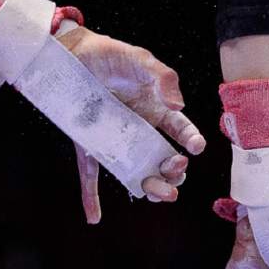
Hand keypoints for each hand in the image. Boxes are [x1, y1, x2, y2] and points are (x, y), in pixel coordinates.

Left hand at [55, 25, 205, 222]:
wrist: (73, 53)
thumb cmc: (112, 55)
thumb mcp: (141, 60)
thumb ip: (164, 78)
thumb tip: (178, 107)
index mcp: (157, 110)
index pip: (182, 132)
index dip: (192, 142)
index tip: (194, 147)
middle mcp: (140, 130)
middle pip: (165, 161)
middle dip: (175, 172)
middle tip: (171, 167)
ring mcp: (115, 140)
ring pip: (137, 173)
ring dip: (149, 189)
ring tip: (151, 190)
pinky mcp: (89, 144)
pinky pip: (91, 174)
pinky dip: (91, 196)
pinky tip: (94, 216)